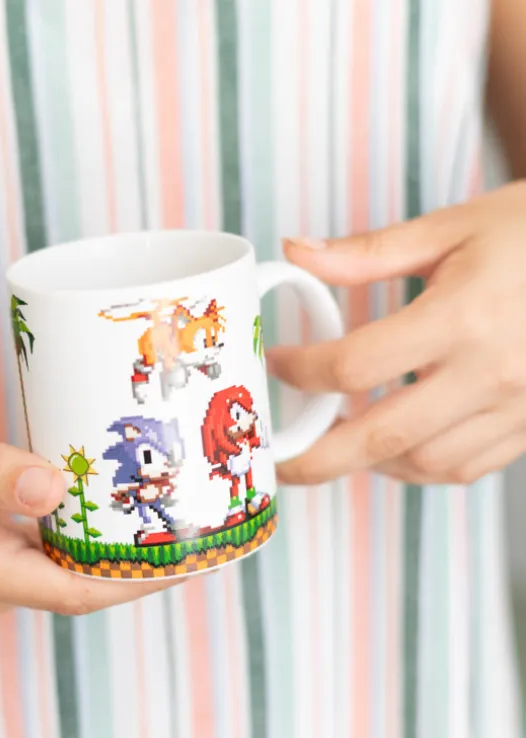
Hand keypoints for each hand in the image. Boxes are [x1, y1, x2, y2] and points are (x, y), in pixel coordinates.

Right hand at [0, 403, 174, 626]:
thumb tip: (52, 489)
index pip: (71, 592)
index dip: (135, 580)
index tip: (186, 559)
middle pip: (74, 586)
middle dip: (134, 562)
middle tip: (190, 527)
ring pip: (60, 571)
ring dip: (108, 549)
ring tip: (162, 516)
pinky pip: (41, 556)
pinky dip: (76, 537)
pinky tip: (105, 509)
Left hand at [268, 181, 525, 484]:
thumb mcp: (451, 228)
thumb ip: (366, 252)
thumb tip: (295, 252)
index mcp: (464, 316)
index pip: (355, 364)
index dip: (302, 370)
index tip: (278, 362)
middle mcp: (492, 372)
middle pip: (381, 437)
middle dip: (318, 458)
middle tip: (280, 460)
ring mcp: (520, 406)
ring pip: (424, 463)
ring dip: (370, 461)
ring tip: (337, 439)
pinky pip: (465, 467)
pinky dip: (418, 466)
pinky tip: (396, 444)